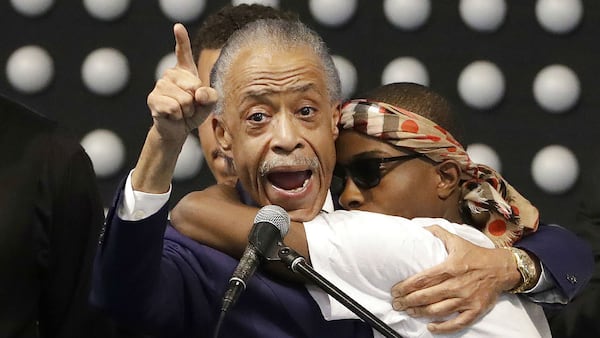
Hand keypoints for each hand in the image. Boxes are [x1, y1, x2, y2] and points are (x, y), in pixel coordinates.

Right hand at [147, 23, 217, 141]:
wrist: (178, 129)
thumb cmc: (194, 112)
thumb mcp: (209, 103)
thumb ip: (211, 96)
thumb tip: (198, 93)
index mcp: (185, 71)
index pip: (183, 52)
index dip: (181, 39)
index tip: (178, 27)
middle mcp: (170, 74)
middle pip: (194, 86)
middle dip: (196, 101)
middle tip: (189, 107)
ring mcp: (160, 85)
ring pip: (184, 99)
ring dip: (187, 111)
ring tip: (181, 111)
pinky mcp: (153, 98)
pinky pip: (174, 108)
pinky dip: (178, 116)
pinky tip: (173, 116)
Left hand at [391, 225, 519, 332]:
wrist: (502, 268)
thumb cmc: (477, 254)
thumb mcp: (456, 240)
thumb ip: (437, 232)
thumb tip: (419, 227)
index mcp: (451, 267)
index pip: (423, 279)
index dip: (406, 286)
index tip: (395, 290)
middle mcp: (457, 284)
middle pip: (427, 296)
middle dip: (408, 301)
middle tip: (397, 303)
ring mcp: (466, 299)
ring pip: (438, 310)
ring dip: (420, 312)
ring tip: (409, 311)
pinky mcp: (475, 310)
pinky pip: (457, 323)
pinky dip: (443, 328)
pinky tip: (431, 327)